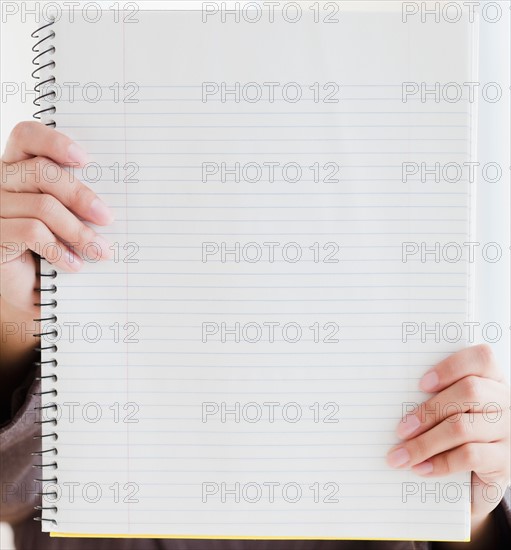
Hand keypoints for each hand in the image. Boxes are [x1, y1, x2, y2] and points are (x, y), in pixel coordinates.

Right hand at [1, 121, 113, 316]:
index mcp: (18, 168)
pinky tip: (73, 264)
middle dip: (80, 195)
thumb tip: (108, 199)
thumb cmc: (52, 250)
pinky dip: (59, 249)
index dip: (54, 141)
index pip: (26, 136)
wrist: (30, 290)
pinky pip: (31, 232)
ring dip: (78, 231)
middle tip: (107, 217)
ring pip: (43, 206)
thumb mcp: (66, 220)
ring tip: (99, 250)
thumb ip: (76, 201)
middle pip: (41, 172)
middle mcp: (0, 182)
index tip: (84, 160)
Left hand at [387, 344, 509, 533]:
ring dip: (425, 442)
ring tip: (401, 454)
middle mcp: (505, 400)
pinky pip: (470, 456)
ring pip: (463, 427)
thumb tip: (393, 397)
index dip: (451, 368)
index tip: (421, 384)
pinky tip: (421, 468)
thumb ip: (434, 396)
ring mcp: (508, 431)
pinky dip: (440, 462)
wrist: (478, 475)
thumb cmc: (456, 430)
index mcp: (491, 378)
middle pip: (469, 392)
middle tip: (401, 429)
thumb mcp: (449, 409)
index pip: (481, 358)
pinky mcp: (505, 461)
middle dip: (428, 410)